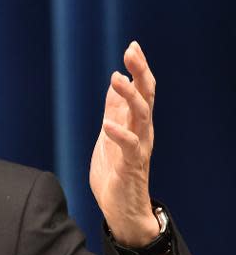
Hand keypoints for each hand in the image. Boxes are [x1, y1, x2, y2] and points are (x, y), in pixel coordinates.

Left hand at [89, 41, 158, 247]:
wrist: (121, 207)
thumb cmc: (116, 170)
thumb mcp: (110, 133)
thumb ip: (114, 109)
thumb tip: (115, 81)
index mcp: (136, 123)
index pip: (142, 90)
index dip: (138, 69)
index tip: (133, 46)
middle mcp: (142, 132)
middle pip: (146, 97)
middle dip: (140, 73)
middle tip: (132, 52)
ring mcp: (138, 148)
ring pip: (140, 116)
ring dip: (129, 96)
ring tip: (116, 77)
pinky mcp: (130, 165)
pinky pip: (128, 147)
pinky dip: (118, 133)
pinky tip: (107, 123)